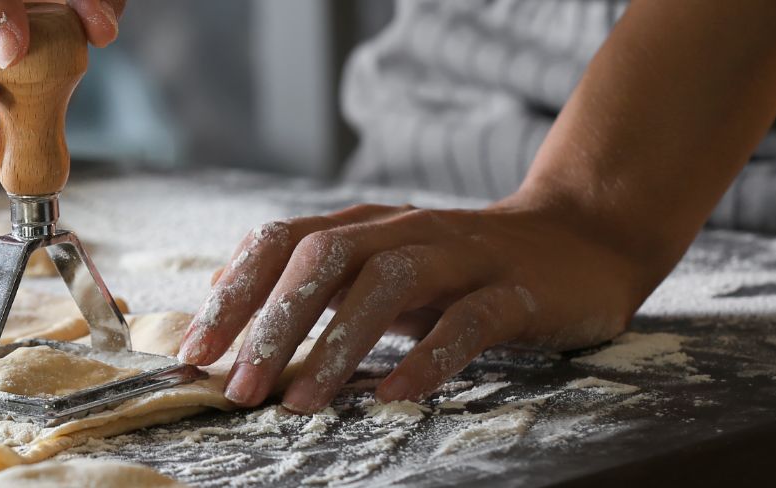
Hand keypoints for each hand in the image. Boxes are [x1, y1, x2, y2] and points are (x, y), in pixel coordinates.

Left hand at [175, 201, 670, 412]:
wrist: (581, 241)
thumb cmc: (460, 270)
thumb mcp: (379, 272)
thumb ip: (313, 292)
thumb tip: (227, 321)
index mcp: (362, 227)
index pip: (280, 242)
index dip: (233, 292)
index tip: (194, 350)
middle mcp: (403, 231)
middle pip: (322, 257)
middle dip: (273, 322)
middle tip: (241, 386)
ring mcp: (461, 256)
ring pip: (387, 282)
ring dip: (337, 343)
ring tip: (304, 401)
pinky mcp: (516, 290)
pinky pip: (468, 320)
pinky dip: (428, 356)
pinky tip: (395, 395)